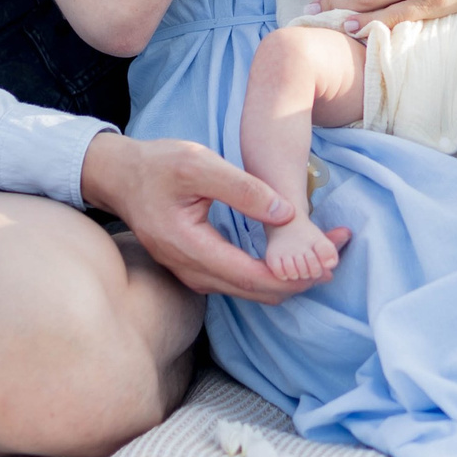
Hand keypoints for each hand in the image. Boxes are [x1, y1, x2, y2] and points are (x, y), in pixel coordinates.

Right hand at [79, 131, 351, 302]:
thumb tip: (286, 213)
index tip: (327, 261)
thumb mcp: (199, 165)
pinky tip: (293, 255)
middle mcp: (192, 271)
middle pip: (256, 291)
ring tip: (324, 256)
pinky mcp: (198, 268)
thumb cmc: (157, 165)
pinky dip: (270, 272)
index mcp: (191, 248)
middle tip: (337, 259)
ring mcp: (193, 274)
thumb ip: (242, 189)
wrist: (120, 176)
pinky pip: (240, 280)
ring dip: (288, 278)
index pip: (252, 277)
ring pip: (250, 290)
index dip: (293, 274)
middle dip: (300, 279)